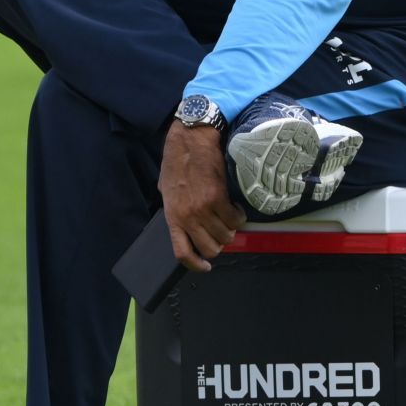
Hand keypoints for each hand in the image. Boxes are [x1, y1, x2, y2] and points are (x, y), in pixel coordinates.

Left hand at [158, 121, 245, 271]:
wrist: (191, 139)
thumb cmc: (176, 161)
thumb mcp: (166, 190)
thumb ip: (175, 210)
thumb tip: (183, 223)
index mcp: (173, 216)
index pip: (183, 253)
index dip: (196, 265)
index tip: (205, 266)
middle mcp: (188, 216)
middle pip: (210, 248)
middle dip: (219, 244)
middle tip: (222, 233)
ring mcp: (204, 208)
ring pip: (226, 235)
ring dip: (230, 230)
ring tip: (229, 217)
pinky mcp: (220, 197)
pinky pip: (236, 219)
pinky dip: (238, 216)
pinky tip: (236, 207)